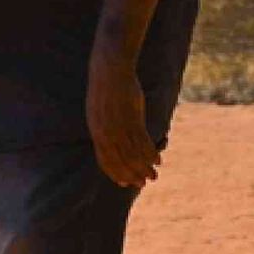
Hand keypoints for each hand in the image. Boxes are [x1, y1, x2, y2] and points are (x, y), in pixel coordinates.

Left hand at [86, 57, 159, 188]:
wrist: (110, 69)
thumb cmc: (104, 89)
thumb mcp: (97, 111)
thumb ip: (103, 128)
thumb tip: (110, 142)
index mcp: (96, 131)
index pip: (105, 160)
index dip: (115, 173)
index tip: (124, 183)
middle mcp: (106, 132)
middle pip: (121, 161)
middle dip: (133, 175)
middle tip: (144, 184)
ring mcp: (120, 125)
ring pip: (134, 154)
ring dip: (145, 167)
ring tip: (154, 176)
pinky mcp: (133, 118)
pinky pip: (144, 141)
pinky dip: (151, 153)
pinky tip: (158, 160)